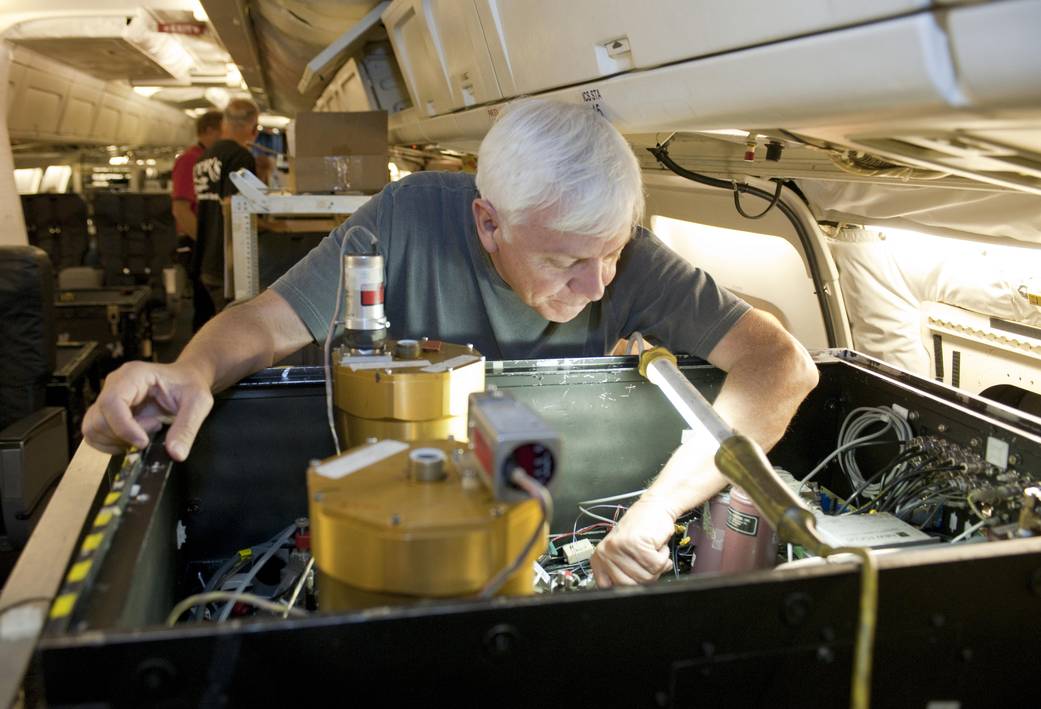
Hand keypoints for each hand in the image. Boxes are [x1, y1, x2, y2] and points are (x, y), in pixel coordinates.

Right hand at [82, 361, 212, 461]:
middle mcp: (113, 385)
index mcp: (133, 375)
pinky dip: (113, 445)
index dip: (123, 427)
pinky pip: (96, 436)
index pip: (111, 402)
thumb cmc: (190, 386)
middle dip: (124, 436)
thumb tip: (175, 454)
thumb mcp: (198, 403)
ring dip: (118, 441)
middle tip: (155, 428)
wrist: (186, 381)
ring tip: (146, 432)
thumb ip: (187, 427)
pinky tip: (136, 438)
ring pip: (93, 429)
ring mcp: (107, 399)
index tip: (144, 442)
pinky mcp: (107, 413)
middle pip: (98, 420)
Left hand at [591, 496, 676, 587]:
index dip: (628, 586)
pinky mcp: (636, 544)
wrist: (654, 507)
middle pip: (631, 585)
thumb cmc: (641, 531)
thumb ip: (620, 573)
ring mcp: (620, 548)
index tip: (635, 577)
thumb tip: (624, 596)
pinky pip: (657, 565)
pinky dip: (663, 557)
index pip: (609, 589)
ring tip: (651, 549)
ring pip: (646, 577)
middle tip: (647, 560)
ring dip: (656, 565)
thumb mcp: (623, 554)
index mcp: (599, 558)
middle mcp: (606, 553)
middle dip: (646, 576)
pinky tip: (656, 544)